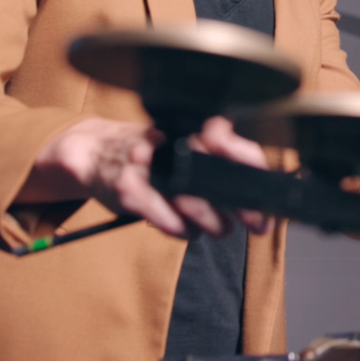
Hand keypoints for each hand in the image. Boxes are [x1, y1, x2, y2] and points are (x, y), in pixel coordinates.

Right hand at [18, 116, 270, 239]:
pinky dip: (182, 229)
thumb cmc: (145, 152)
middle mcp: (166, 145)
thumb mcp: (175, 143)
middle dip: (243, 206)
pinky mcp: (129, 190)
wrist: (92, 152)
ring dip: (214, 223)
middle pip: (214, 178)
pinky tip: (188, 230)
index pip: (225, 140)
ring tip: (221, 228)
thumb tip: (253, 183)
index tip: (267, 184)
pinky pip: (166, 218)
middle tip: (258, 223)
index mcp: (183, 130)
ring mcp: (147, 167)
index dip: (249, 161)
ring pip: (193, 203)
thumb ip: (209, 156)